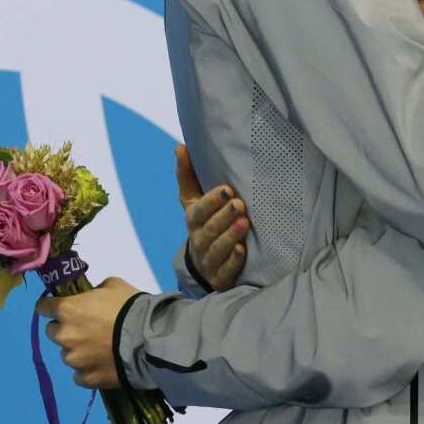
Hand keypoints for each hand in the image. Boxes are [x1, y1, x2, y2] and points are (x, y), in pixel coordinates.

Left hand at [35, 277, 140, 389]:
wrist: (147, 339)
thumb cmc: (129, 306)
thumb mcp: (112, 285)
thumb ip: (93, 292)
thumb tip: (90, 299)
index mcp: (66, 310)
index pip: (42, 307)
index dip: (51, 306)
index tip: (60, 307)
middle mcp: (64, 336)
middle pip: (52, 332)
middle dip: (65, 329)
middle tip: (86, 328)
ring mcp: (74, 360)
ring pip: (67, 354)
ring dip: (78, 350)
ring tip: (99, 348)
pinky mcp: (86, 378)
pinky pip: (79, 374)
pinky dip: (87, 369)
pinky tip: (102, 364)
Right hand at [176, 144, 246, 290]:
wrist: (206, 262)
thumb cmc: (203, 222)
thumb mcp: (193, 200)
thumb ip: (188, 174)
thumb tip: (180, 146)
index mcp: (193, 219)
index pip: (198, 210)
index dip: (210, 201)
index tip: (227, 189)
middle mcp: (198, 240)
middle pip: (207, 229)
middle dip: (222, 217)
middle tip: (239, 204)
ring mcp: (208, 261)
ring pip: (216, 249)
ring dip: (229, 236)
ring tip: (243, 223)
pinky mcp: (219, 277)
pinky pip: (224, 271)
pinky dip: (232, 262)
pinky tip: (242, 251)